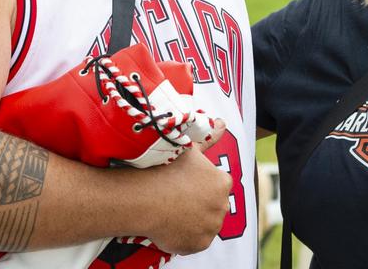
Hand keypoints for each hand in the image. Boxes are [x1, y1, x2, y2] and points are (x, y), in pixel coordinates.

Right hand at [141, 122, 231, 255]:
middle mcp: (222, 205)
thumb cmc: (166, 170)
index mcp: (222, 182)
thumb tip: (222, 123)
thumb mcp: (188, 148)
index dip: (200, 184)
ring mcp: (211, 227)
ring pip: (205, 223)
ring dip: (194, 219)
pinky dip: (186, 236)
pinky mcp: (200, 244)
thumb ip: (209, 137)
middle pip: (213, 204)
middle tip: (177, 197)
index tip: (184, 183)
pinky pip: (195, 241)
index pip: (217, 184)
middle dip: (200, 202)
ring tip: (172, 210)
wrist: (145, 198)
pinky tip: (171, 224)